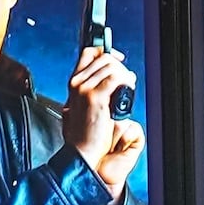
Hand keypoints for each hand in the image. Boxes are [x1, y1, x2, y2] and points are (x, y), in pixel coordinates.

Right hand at [69, 42, 143, 188]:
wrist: (80, 152)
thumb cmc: (84, 135)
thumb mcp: (85, 107)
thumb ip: (95, 90)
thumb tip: (114, 78)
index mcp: (74, 83)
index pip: (89, 53)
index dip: (106, 52)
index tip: (118, 59)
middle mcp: (77, 83)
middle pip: (103, 58)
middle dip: (120, 66)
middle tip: (128, 78)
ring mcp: (85, 89)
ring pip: (111, 66)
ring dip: (124, 74)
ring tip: (129, 86)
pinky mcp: (95, 97)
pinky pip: (115, 79)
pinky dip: (125, 81)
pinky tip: (128, 89)